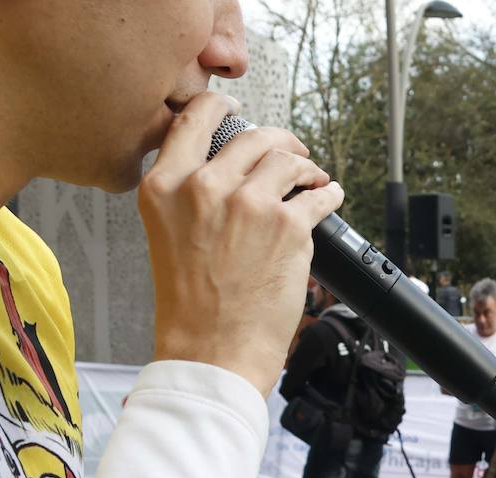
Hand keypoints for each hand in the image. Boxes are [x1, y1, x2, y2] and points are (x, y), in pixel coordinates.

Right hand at [140, 92, 344, 394]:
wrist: (212, 351)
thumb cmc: (191, 307)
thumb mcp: (168, 235)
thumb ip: (190, 195)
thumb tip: (228, 170)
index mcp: (164, 187)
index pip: (193, 119)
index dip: (222, 108)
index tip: (237, 110)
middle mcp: (204, 186)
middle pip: (253, 136)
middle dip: (279, 140)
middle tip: (292, 151)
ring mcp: (249, 203)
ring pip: (289, 159)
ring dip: (307, 167)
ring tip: (313, 178)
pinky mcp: (288, 225)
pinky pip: (319, 194)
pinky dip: (329, 194)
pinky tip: (330, 196)